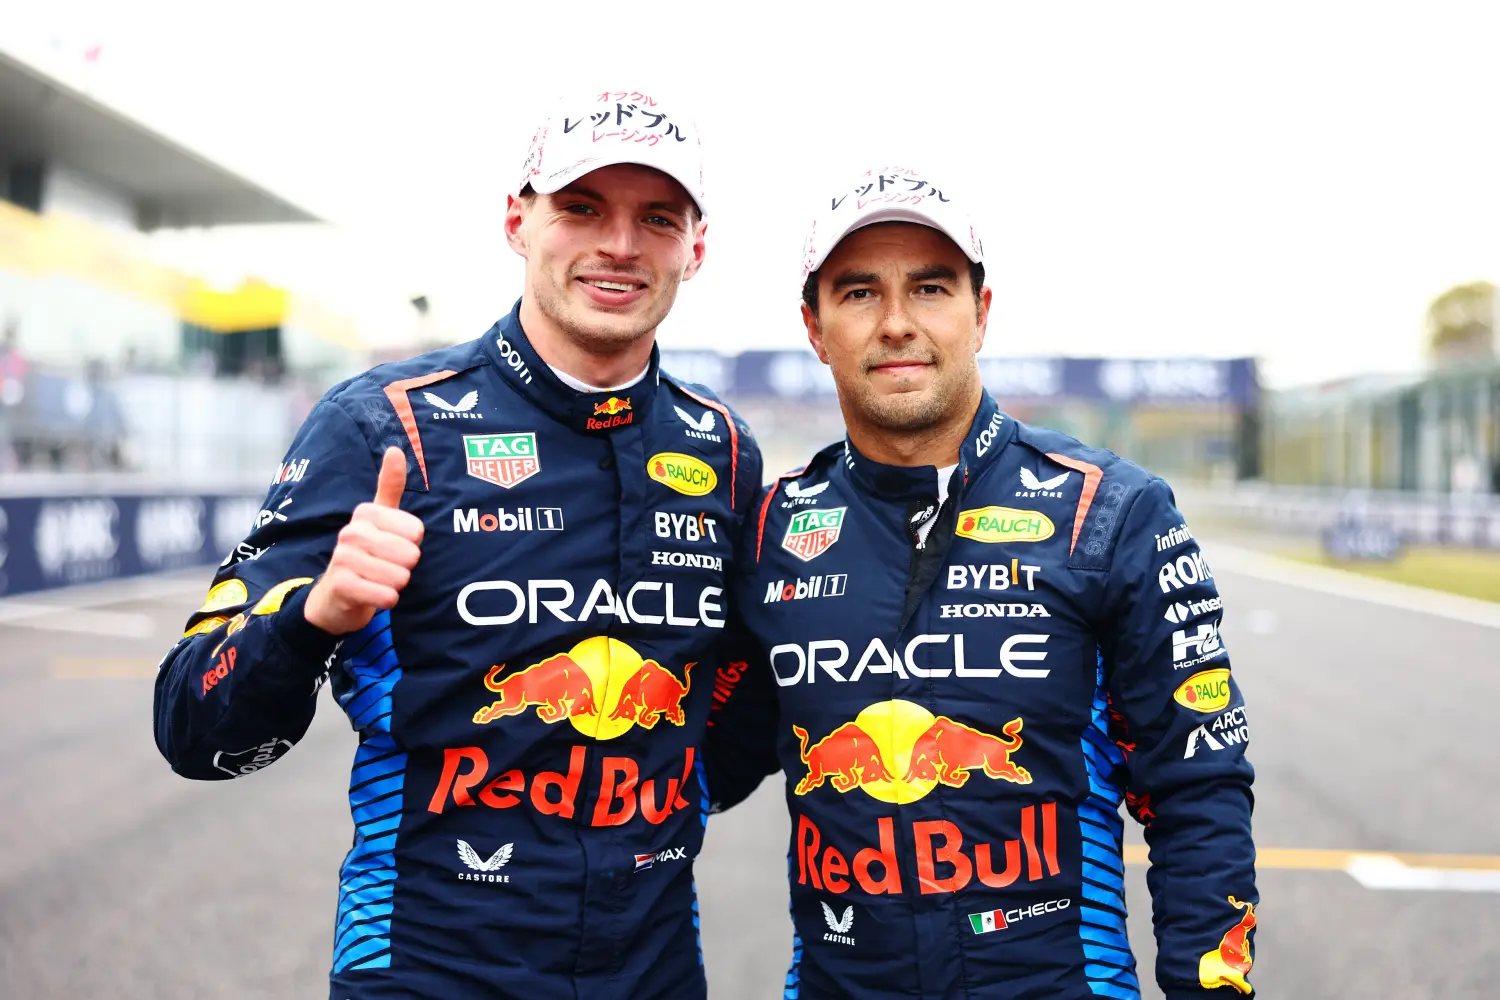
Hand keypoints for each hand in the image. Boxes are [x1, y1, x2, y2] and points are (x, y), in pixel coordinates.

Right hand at [304, 447, 423, 634]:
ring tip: (378, 580)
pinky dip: (387, 600)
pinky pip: (387, 596)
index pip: (417, 532)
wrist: (335, 597)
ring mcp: (343, 557)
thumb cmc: (366, 554)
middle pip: (411, 554)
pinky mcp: (342, 585)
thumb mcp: (379, 519)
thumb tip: (396, 449)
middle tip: (385, 567)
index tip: (392, 547)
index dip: (411, 545)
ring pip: (400, 577)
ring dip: (395, 585)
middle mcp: (352, 531)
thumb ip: (390, 487)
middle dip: (405, 568)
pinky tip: (373, 595)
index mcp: (366, 513)